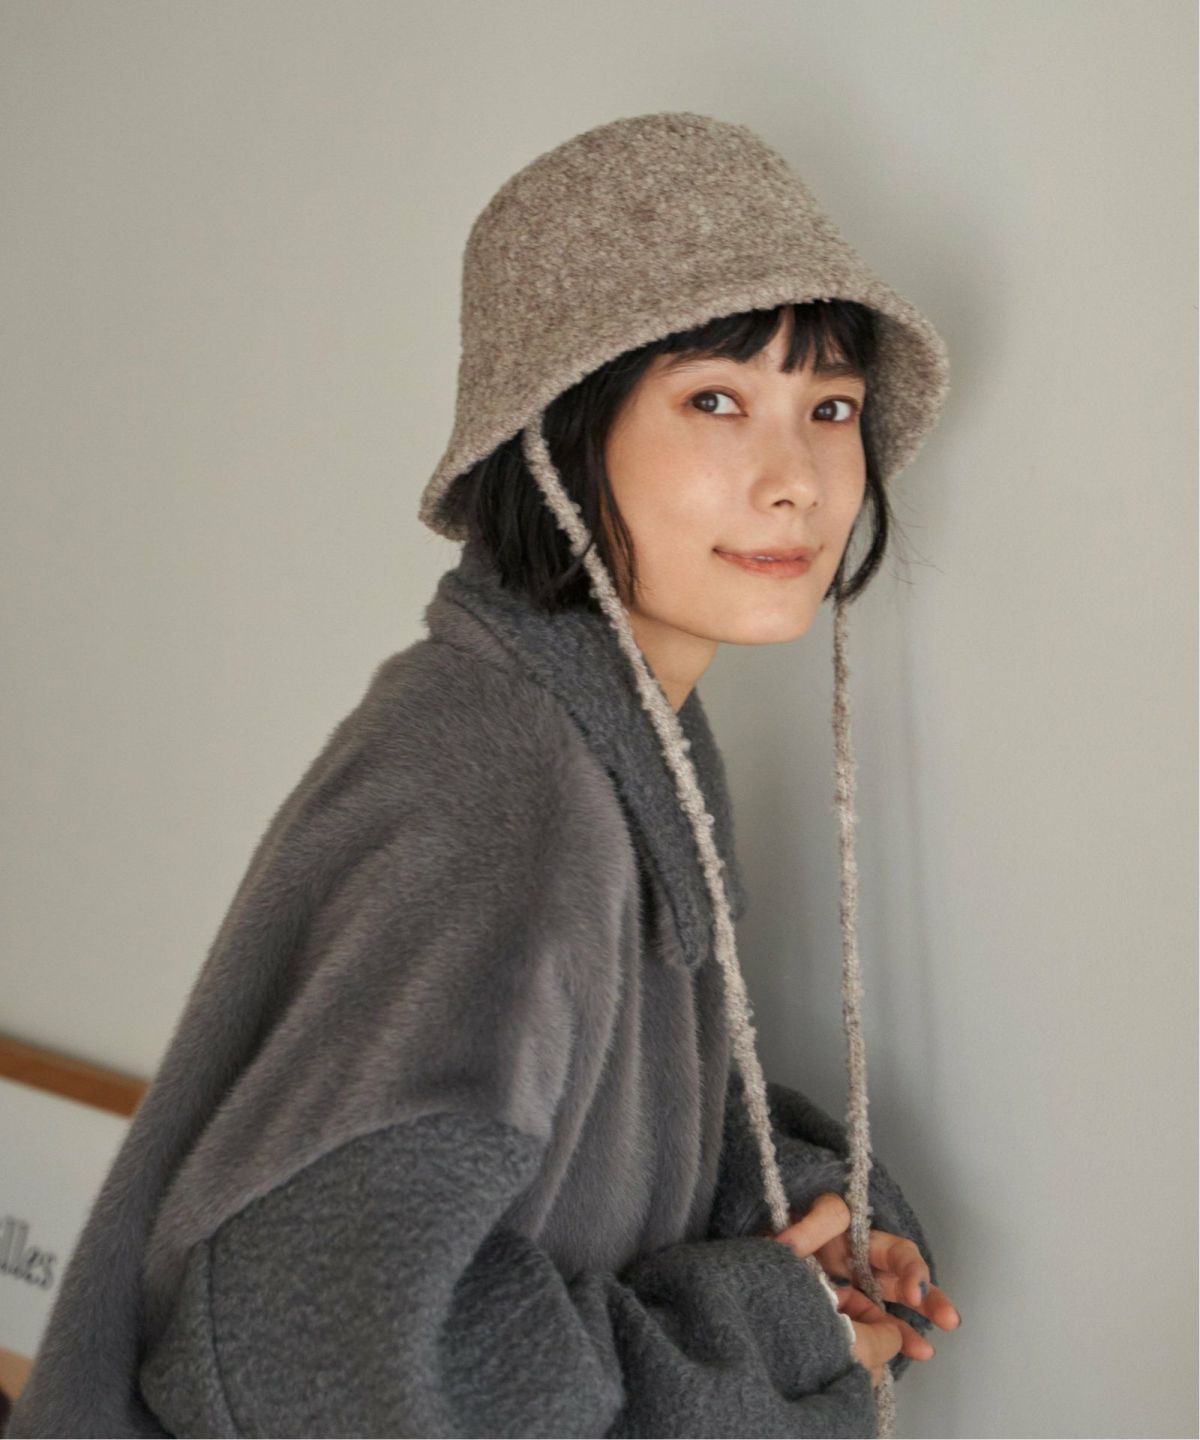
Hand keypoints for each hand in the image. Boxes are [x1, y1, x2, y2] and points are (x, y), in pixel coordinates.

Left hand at [764, 1192, 960, 1383]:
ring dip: (908, 1330)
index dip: (910, 1269)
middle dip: (928, 1299)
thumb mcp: (795, 1221)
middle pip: (901, 1282)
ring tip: (925, 1351)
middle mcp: (858, 1267)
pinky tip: (895, 1358)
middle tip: (949, 1320)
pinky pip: (868, 1332)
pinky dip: (883, 1345)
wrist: (752, 1268)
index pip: (894, 1251)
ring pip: (887, 1311)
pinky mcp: (839, 1320)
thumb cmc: (778, 1238)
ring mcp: (850, 1295)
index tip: (912, 1294)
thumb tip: (799, 1242)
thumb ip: (812, 1223)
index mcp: (855, 1240)